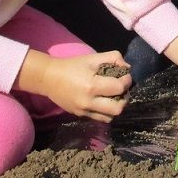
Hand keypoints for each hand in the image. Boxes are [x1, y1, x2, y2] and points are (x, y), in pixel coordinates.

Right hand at [16, 50, 131, 122]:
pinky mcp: (80, 116)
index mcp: (92, 86)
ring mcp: (84, 112)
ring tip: (114, 96)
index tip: (125, 76)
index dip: (127, 81)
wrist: (49, 78)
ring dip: (116, 107)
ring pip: (110, 117)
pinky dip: (106, 112)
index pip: (119, 88)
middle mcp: (88, 102)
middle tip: (121, 89)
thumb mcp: (92, 58)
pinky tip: (104, 102)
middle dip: (124, 98)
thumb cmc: (72, 66)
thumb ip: (113, 58)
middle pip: (118, 109)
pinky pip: (100, 119)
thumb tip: (127, 68)